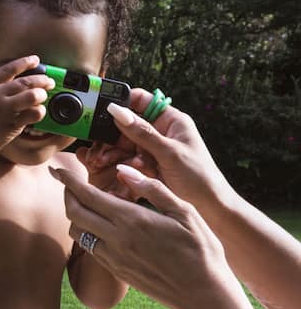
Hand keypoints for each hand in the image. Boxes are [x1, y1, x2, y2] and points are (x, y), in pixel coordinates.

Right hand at [0, 55, 55, 152]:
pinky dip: (39, 111)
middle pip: (25, 82)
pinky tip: (38, 111)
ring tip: (43, 97)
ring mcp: (5, 110)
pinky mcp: (12, 124)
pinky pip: (33, 114)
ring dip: (41, 94)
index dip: (24, 62)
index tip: (36, 60)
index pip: (9, 68)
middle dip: (41, 80)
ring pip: (32, 96)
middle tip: (49, 82)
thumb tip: (23, 81)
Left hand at [52, 163, 238, 308]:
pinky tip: (99, 226)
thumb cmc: (200, 249)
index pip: (88, 195)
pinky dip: (86, 232)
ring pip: (77, 232)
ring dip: (75, 215)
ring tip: (84, 203)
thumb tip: (123, 171)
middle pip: (74, 213)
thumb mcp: (184, 211)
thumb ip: (151, 188)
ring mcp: (114, 258)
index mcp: (132, 220)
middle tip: (68, 183)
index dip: (68, 181)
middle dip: (66, 194)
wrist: (202, 294)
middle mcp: (116, 239)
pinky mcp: (116, 271)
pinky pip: (90, 248)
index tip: (57, 170)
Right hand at [83, 89, 231, 212]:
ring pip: (124, 143)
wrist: (209, 208)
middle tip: (101, 143)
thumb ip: (142, 132)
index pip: (142, 100)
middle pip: (128, 124)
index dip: (123, 102)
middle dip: (113, 134)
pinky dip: (122, 163)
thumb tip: (118, 111)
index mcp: (171, 120)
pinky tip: (120, 169)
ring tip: (104, 159)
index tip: (103, 110)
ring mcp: (153, 149)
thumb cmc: (199, 177)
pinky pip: (128, 159)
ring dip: (115, 151)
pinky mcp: (148, 165)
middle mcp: (161, 131)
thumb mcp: (169, 152)